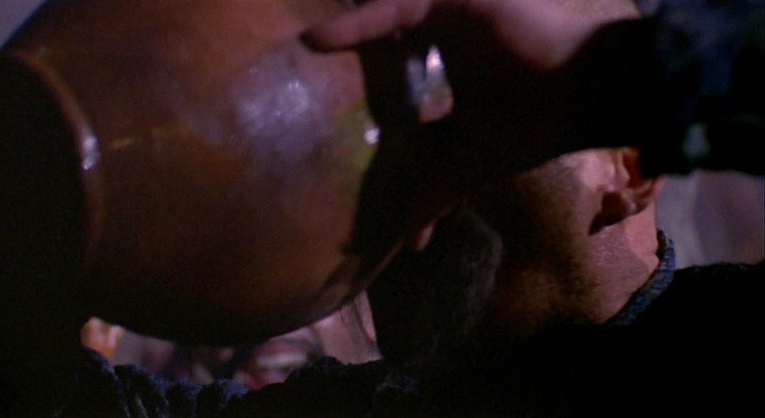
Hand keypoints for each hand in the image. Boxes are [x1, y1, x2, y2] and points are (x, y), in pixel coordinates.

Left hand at [304, 0, 641, 176]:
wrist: (585, 97)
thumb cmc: (531, 125)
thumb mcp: (465, 164)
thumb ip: (431, 193)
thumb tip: (406, 243)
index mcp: (442, 67)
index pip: (386, 79)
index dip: (355, 100)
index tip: (318, 126)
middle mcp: (438, 35)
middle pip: (373, 44)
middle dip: (339, 54)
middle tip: (293, 67)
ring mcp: (444, 11)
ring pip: (377, 18)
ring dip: (340, 33)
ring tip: (296, 48)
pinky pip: (395, 9)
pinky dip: (357, 24)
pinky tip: (316, 41)